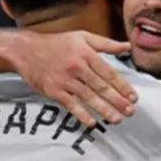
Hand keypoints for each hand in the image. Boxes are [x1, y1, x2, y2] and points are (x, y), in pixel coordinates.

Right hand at [10, 30, 136, 126]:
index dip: (122, 86)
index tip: (133, 97)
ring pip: (89, 98)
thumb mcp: (82, 36)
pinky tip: (92, 123)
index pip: (109, 72)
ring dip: (104, 110)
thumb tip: (128, 47)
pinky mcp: (54, 91)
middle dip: (118, 101)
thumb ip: (106, 43)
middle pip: (101, 87)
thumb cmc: (57, 43)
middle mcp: (77, 67)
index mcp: (86, 53)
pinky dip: (81, 115)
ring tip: (117, 119)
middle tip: (130, 112)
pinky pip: (71, 105)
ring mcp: (65, 80)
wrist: (26, 51)